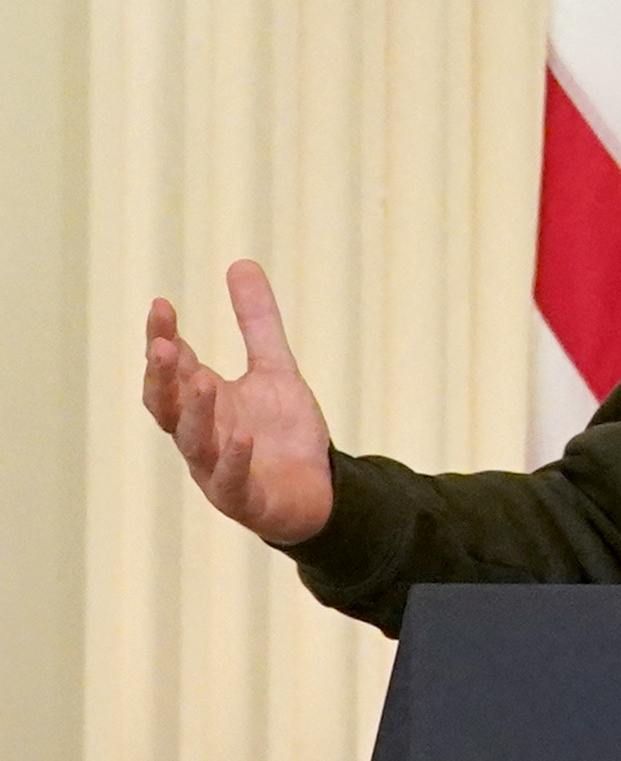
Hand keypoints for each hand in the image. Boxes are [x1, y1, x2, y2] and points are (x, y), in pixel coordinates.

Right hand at [139, 261, 336, 547]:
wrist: (319, 489)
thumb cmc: (282, 431)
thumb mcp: (275, 368)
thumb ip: (257, 322)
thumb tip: (240, 262)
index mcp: (202, 403)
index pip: (173, 368)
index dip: (163, 338)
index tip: (162, 305)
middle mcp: (201, 434)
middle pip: (167, 405)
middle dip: (162, 376)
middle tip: (162, 344)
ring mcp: (218, 468)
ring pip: (194, 442)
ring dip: (195, 413)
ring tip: (203, 380)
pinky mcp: (245, 498)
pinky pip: (232, 481)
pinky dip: (234, 459)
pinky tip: (242, 436)